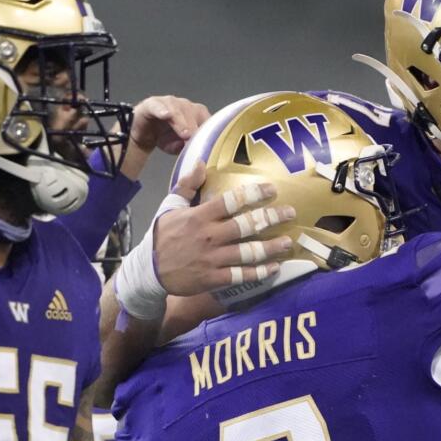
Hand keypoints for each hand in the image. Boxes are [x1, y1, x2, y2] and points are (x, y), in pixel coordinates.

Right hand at [122, 95, 212, 179]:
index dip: (210, 130)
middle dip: (196, 127)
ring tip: (185, 134)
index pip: (207, 119)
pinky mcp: (152, 104)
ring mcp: (168, 103)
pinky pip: (157, 106)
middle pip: (194, 112)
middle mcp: (183, 106)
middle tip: (196, 140)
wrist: (143, 133)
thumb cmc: (165, 138)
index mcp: (195, 114)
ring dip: (182, 121)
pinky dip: (162, 110)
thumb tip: (196, 151)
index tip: (211, 143)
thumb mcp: (178, 147)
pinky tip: (165, 116)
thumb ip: (188, 148)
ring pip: (177, 108)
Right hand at [152, 161, 294, 294]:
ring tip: (288, 242)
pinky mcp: (213, 278)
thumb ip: (188, 185)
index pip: (231, 201)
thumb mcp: (170, 206)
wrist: (149, 270)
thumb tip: (201, 162)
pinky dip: (258, 273)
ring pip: (247, 252)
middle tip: (290, 213)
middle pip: (245, 225)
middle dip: (271, 218)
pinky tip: (273, 268)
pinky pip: (240, 275)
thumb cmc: (163, 236)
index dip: (254, 194)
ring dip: (270, 247)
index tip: (272, 190)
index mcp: (199, 216)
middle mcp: (209, 236)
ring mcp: (212, 259)